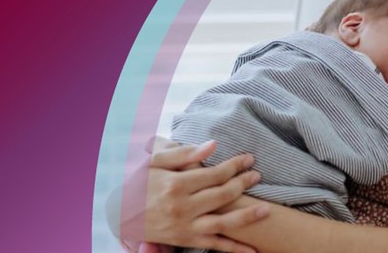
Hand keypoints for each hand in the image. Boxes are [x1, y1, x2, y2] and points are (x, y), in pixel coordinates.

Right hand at [119, 140, 269, 252]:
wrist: (121, 214)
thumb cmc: (140, 184)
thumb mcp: (156, 163)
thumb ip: (184, 153)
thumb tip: (213, 145)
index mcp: (176, 184)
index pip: (214, 174)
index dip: (234, 166)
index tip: (249, 159)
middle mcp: (183, 206)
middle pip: (222, 195)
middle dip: (244, 184)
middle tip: (257, 175)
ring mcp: (186, 226)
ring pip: (223, 222)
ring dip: (247, 216)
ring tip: (266, 209)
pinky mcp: (186, 240)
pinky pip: (215, 245)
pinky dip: (235, 249)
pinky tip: (253, 249)